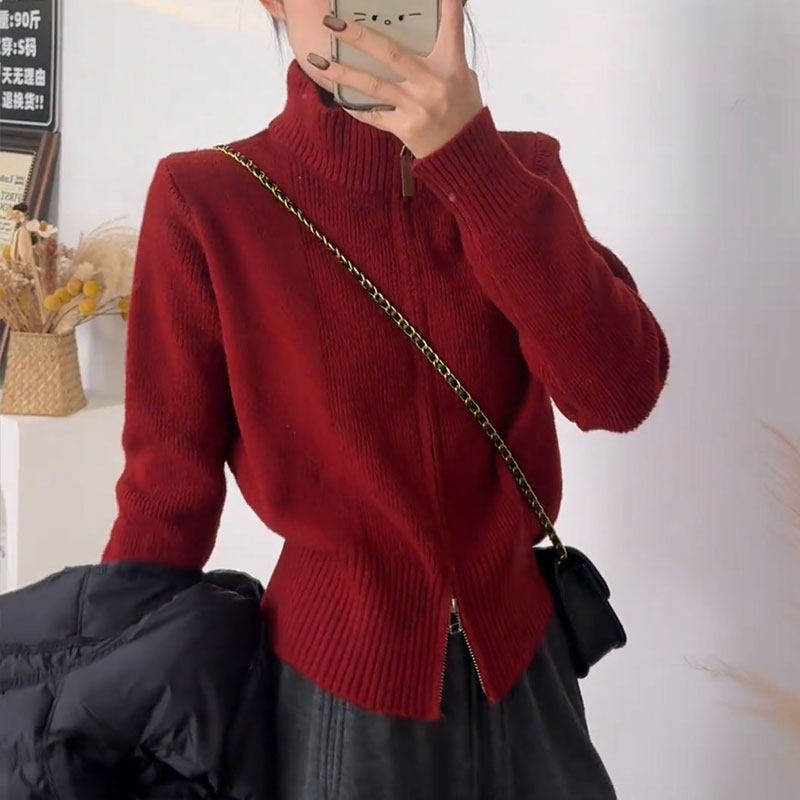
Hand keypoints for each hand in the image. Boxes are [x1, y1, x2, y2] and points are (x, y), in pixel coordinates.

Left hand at [307, 0, 483, 158]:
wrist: (463, 153)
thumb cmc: (463, 110)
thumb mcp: (463, 77)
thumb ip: (446, 55)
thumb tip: (430, 28)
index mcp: (452, 66)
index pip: (450, 28)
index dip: (446, 5)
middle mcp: (432, 84)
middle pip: (391, 54)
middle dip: (359, 36)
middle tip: (333, 22)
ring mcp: (416, 107)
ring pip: (373, 85)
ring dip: (343, 73)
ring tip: (319, 62)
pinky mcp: (405, 128)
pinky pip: (374, 115)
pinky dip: (355, 107)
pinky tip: (337, 96)